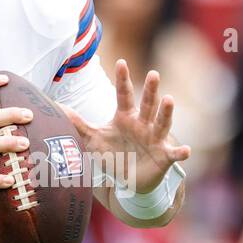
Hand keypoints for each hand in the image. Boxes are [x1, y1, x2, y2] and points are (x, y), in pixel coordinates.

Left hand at [61, 60, 190, 192]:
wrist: (130, 181)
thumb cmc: (114, 155)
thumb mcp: (94, 140)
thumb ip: (78, 124)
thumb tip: (57, 110)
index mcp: (126, 117)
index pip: (124, 95)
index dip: (122, 79)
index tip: (120, 62)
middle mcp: (143, 124)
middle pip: (147, 103)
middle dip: (151, 90)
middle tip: (153, 73)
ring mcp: (155, 139)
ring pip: (162, 123)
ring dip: (166, 112)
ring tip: (169, 100)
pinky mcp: (164, 156)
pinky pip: (174, 154)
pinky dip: (180, 152)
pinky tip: (185, 151)